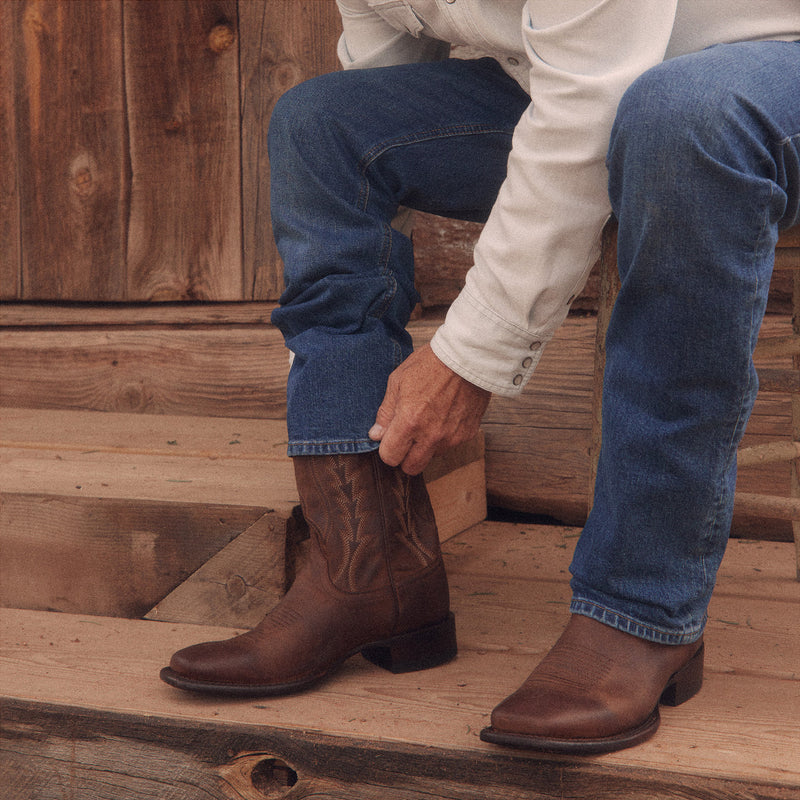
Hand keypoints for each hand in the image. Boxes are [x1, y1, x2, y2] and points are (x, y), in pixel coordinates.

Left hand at [369, 344, 490, 474]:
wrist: (468, 357)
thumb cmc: (430, 364)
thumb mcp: (398, 381)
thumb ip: (386, 412)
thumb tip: (376, 434)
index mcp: (409, 422)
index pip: (390, 457)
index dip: (387, 449)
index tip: (390, 439)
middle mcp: (431, 436)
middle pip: (411, 468)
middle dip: (405, 457)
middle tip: (406, 438)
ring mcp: (451, 438)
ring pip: (432, 457)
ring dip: (426, 446)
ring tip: (429, 419)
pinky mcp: (467, 434)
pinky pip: (450, 445)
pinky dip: (445, 436)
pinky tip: (445, 414)